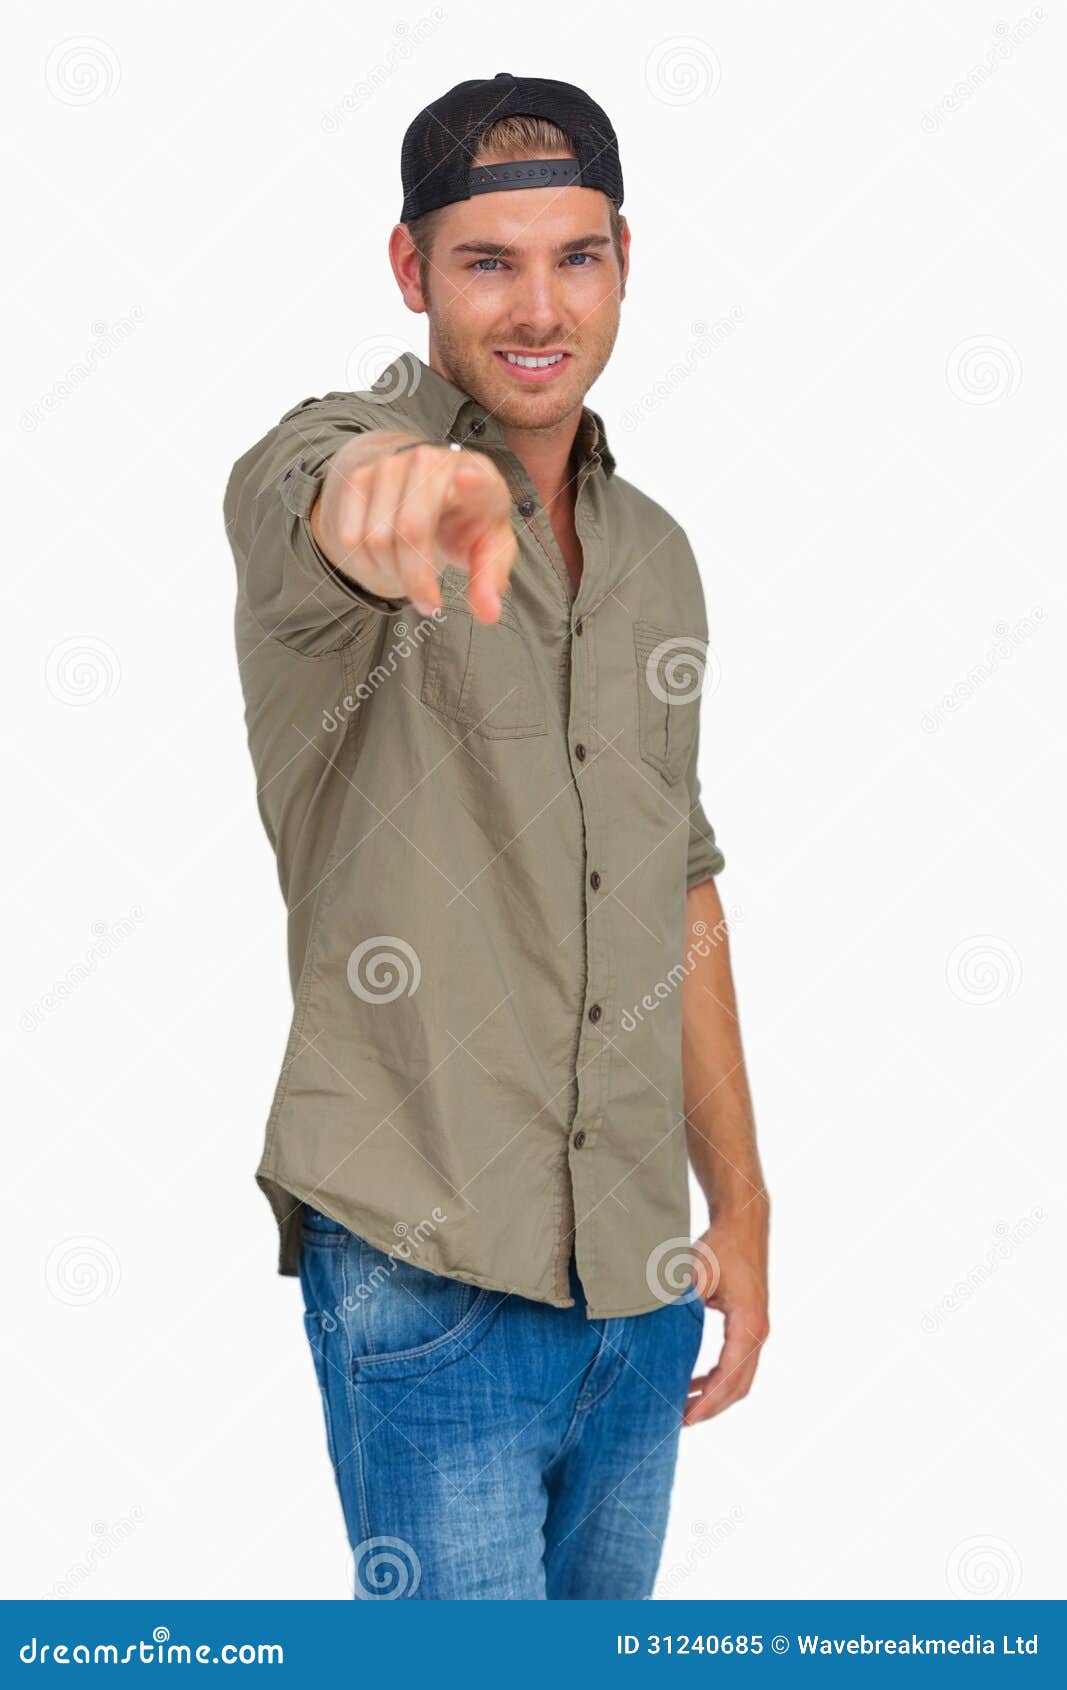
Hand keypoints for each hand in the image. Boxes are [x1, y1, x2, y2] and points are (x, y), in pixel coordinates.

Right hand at [311, 435, 517, 623]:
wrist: (422, 478)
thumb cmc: (465, 517)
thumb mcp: (488, 545)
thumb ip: (490, 579)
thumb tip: (488, 615)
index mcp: (477, 474)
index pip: (476, 479)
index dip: (472, 483)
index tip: (466, 480)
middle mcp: (431, 460)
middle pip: (410, 531)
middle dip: (416, 580)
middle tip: (428, 605)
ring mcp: (389, 465)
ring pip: (376, 539)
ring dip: (391, 572)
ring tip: (409, 573)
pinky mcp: (358, 477)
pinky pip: (351, 537)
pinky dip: (366, 563)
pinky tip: (386, 560)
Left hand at [683, 1205, 769, 1426]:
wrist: (743, 1224)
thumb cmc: (721, 1246)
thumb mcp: (698, 1273)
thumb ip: (685, 1304)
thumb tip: (665, 1332)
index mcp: (748, 1324)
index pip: (730, 1376)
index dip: (708, 1401)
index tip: (685, 1417)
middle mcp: (758, 1332)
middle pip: (739, 1386)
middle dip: (711, 1408)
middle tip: (680, 1422)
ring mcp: (758, 1330)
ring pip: (741, 1379)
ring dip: (715, 1396)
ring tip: (684, 1408)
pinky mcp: (751, 1325)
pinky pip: (738, 1364)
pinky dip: (718, 1379)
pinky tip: (696, 1383)